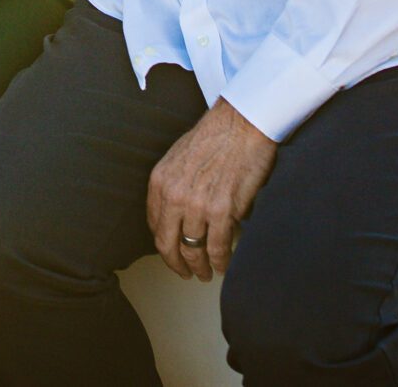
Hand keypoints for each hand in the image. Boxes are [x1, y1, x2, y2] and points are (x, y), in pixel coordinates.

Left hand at [147, 101, 276, 282]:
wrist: (242, 124)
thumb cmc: (216, 137)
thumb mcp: (179, 158)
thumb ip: (174, 186)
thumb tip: (181, 214)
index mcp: (160, 182)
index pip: (155, 225)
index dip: (164, 244)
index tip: (171, 252)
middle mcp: (174, 196)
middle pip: (168, 244)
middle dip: (176, 264)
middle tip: (185, 272)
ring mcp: (197, 205)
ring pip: (193, 250)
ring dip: (200, 267)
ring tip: (205, 273)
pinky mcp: (222, 211)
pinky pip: (218, 247)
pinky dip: (220, 261)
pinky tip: (222, 266)